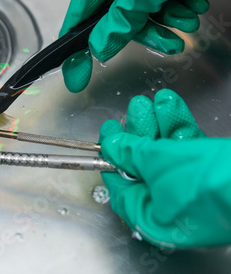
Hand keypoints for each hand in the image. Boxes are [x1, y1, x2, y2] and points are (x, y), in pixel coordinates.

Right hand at [60, 0, 230, 92]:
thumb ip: (123, 18)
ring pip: (147, 3)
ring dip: (170, 16)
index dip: (78, 49)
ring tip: (190, 20)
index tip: (77, 75)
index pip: (81, 17)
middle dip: (146, 30)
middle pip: (120, 13)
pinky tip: (195, 3)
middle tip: (169, 45)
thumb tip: (99, 47)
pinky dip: (180, 0)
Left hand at [100, 89, 230, 248]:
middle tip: (132, 110)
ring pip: (166, 153)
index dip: (112, 157)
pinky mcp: (211, 173)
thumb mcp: (158, 164)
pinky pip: (188, 148)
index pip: (122, 186)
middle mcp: (171, 208)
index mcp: (152, 218)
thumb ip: (131, 154)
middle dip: (138, 133)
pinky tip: (170, 102)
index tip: (109, 133)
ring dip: (157, 124)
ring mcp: (192, 191)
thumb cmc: (208, 184)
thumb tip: (112, 146)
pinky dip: (179, 125)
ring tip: (148, 101)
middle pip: (144, 166)